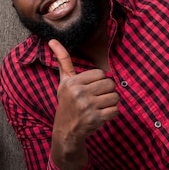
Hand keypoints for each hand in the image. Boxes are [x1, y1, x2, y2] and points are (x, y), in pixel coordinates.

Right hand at [48, 39, 118, 169]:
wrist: (66, 130)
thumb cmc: (67, 102)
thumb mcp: (64, 81)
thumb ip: (63, 60)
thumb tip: (53, 40)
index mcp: (72, 82)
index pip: (100, 74)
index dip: (99, 81)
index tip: (92, 88)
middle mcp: (79, 93)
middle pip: (109, 84)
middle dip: (107, 91)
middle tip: (97, 98)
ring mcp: (87, 107)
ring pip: (115, 97)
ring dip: (111, 102)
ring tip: (100, 106)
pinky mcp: (95, 119)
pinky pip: (115, 110)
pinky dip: (112, 113)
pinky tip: (102, 114)